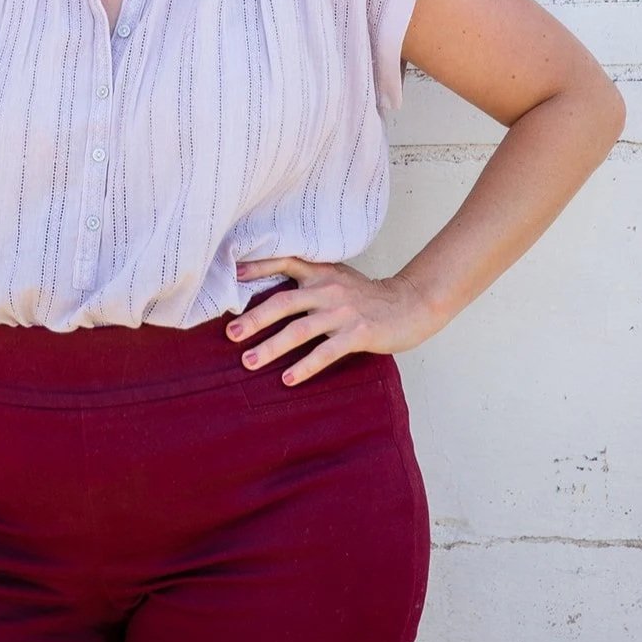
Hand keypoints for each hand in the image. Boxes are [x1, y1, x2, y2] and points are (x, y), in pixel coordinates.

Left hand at [228, 256, 440, 384]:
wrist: (411, 304)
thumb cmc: (369, 296)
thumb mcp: (338, 277)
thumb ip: (310, 280)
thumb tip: (272, 294)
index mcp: (322, 272)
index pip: (285, 261)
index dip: (258, 266)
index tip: (232, 273)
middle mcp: (329, 289)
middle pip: (284, 302)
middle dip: (254, 318)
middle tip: (231, 333)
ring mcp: (343, 312)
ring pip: (300, 330)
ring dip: (271, 347)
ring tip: (249, 361)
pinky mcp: (358, 333)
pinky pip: (326, 352)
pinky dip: (305, 366)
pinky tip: (288, 379)